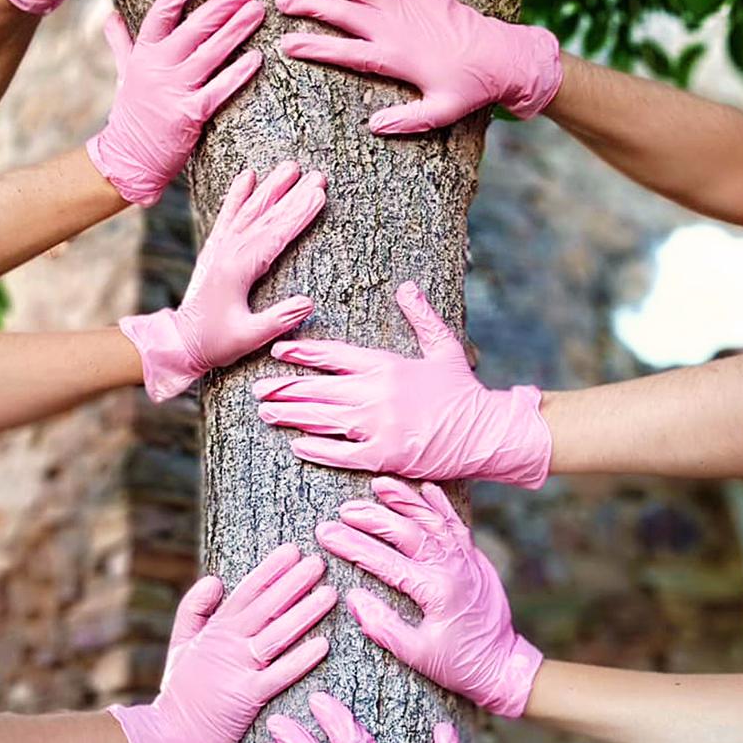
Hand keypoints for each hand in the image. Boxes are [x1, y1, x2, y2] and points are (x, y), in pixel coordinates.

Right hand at [86, 0, 263, 205]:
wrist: (129, 157)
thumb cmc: (132, 112)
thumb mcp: (124, 72)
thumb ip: (121, 42)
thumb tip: (110, 15)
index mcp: (144, 53)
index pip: (162, 11)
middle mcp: (159, 67)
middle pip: (194, 28)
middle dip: (222, 7)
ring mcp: (174, 90)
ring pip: (211, 53)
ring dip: (236, 31)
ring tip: (257, 12)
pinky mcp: (191, 114)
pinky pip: (219, 89)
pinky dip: (238, 73)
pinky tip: (257, 58)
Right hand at [109, 546, 336, 742]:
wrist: (166, 738)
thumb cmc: (180, 692)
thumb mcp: (181, 643)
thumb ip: (194, 609)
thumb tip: (214, 579)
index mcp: (216, 629)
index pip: (247, 592)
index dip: (270, 570)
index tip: (292, 550)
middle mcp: (230, 644)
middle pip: (267, 607)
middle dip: (294, 583)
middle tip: (319, 562)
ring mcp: (239, 670)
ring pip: (277, 635)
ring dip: (304, 614)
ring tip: (329, 594)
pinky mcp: (248, 698)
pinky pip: (280, 675)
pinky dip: (300, 660)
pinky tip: (323, 644)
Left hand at [120, 162, 325, 401]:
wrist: (180, 340)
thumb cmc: (216, 342)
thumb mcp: (249, 337)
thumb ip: (278, 319)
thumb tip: (308, 302)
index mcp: (238, 270)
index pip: (275, 236)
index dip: (299, 214)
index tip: (319, 195)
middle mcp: (229, 252)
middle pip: (266, 216)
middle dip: (293, 194)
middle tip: (318, 175)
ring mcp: (221, 248)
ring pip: (249, 210)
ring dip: (271, 187)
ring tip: (291, 166)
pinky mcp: (216, 249)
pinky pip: (228, 215)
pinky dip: (237, 194)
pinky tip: (248, 174)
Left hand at [253, 280, 551, 484]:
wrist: (485, 431)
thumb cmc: (463, 390)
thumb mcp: (443, 347)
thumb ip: (421, 317)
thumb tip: (407, 287)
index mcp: (386, 364)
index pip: (334, 355)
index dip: (302, 353)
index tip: (277, 352)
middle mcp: (376, 392)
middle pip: (318, 388)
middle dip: (285, 388)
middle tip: (257, 389)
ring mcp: (378, 425)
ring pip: (323, 418)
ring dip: (291, 415)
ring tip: (266, 413)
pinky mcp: (384, 455)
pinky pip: (341, 452)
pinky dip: (317, 448)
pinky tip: (297, 444)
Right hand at [276, 0, 560, 131]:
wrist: (502, 54)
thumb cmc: (471, 87)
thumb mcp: (440, 112)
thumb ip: (406, 121)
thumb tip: (373, 126)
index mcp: (393, 58)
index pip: (343, 52)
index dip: (312, 47)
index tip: (286, 44)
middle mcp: (394, 27)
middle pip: (341, 12)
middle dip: (308, 4)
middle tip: (281, 1)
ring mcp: (406, 5)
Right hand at [318, 477, 542, 716]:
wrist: (503, 665)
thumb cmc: (458, 664)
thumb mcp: (417, 655)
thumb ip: (384, 627)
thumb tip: (354, 598)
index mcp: (435, 591)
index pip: (384, 561)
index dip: (352, 545)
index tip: (325, 534)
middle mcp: (452, 567)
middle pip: (407, 530)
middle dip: (372, 517)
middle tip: (344, 510)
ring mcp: (466, 558)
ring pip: (432, 518)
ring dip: (405, 500)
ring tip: (378, 484)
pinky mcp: (474, 557)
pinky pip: (455, 523)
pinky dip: (439, 504)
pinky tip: (424, 489)